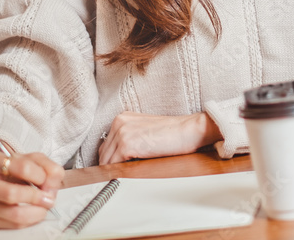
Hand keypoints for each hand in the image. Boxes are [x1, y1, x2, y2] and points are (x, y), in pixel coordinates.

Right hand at [0, 138, 63, 228]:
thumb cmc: (11, 165)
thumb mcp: (31, 158)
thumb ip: (48, 168)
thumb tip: (51, 188)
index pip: (22, 168)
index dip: (40, 175)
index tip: (45, 179)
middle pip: (12, 194)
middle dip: (37, 198)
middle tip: (49, 199)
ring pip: (13, 214)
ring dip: (36, 212)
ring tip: (43, 207)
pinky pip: (12, 225)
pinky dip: (28, 221)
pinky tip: (32, 212)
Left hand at [98, 112, 221, 164]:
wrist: (189, 130)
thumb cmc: (173, 134)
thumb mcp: (145, 132)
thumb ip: (129, 139)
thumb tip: (116, 159)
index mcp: (122, 118)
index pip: (106, 145)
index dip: (111, 159)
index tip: (118, 168)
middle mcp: (119, 122)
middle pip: (104, 153)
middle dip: (112, 166)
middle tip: (124, 175)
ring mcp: (122, 132)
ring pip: (107, 161)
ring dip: (116, 171)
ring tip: (128, 176)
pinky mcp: (127, 144)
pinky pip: (114, 165)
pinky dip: (120, 172)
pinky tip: (132, 173)